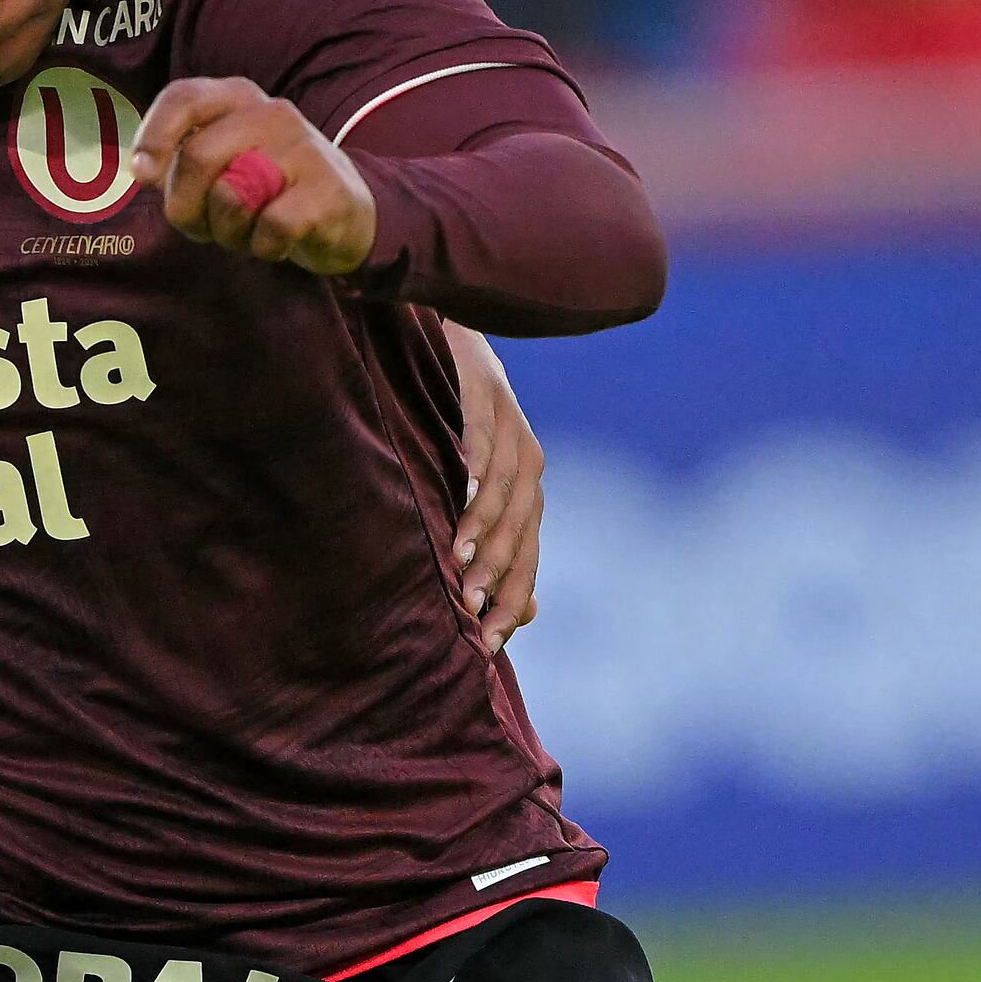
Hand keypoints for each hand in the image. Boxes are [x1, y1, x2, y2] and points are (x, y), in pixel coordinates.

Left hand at [138, 76, 375, 274]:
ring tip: (248, 231)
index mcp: (237, 99)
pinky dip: (264, 247)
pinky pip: (271, 228)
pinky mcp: (327, 190)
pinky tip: (276, 242)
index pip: (184, 98)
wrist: (347, 214)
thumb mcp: (224, 166)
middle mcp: (271, 113)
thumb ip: (184, 161)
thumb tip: (144, 169)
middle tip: (206, 227)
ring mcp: (303, 149)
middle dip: (188, 207)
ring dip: (228, 231)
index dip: (155, 135)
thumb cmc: (268, 191)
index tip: (143, 174)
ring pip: (231, 196)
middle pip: (198, 157)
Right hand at [442, 318, 544, 647]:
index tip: (488, 642)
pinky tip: (464, 478)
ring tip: (459, 557)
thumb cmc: (454, 425)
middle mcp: (527, 461)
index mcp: (526, 492)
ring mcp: (509, 423)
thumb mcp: (478, 489)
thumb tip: (530, 615)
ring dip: (483, 524)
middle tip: (469, 607)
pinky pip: (484, 430)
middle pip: (520, 528)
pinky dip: (477, 455)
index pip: (525, 556)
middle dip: (497, 571)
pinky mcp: (485, 389)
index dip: (510, 598)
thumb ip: (499, 548)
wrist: (450, 339)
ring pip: (504, 486)